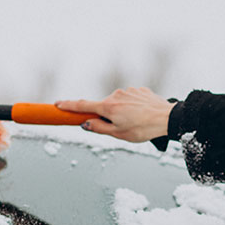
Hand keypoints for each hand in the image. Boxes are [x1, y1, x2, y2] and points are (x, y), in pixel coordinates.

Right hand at [54, 87, 175, 142]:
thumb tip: (85, 124)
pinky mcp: (138, 90)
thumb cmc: (143, 129)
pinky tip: (143, 115)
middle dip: (106, 116)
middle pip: (103, 106)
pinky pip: (130, 100)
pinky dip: (132, 108)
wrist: (168, 118)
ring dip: (121, 113)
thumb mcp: (119, 134)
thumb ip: (99, 128)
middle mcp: (116, 95)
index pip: (82, 105)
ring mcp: (128, 91)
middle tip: (120, 128)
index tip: (57, 104)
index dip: (68, 105)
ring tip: (136, 123)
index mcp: (108, 107)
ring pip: (118, 104)